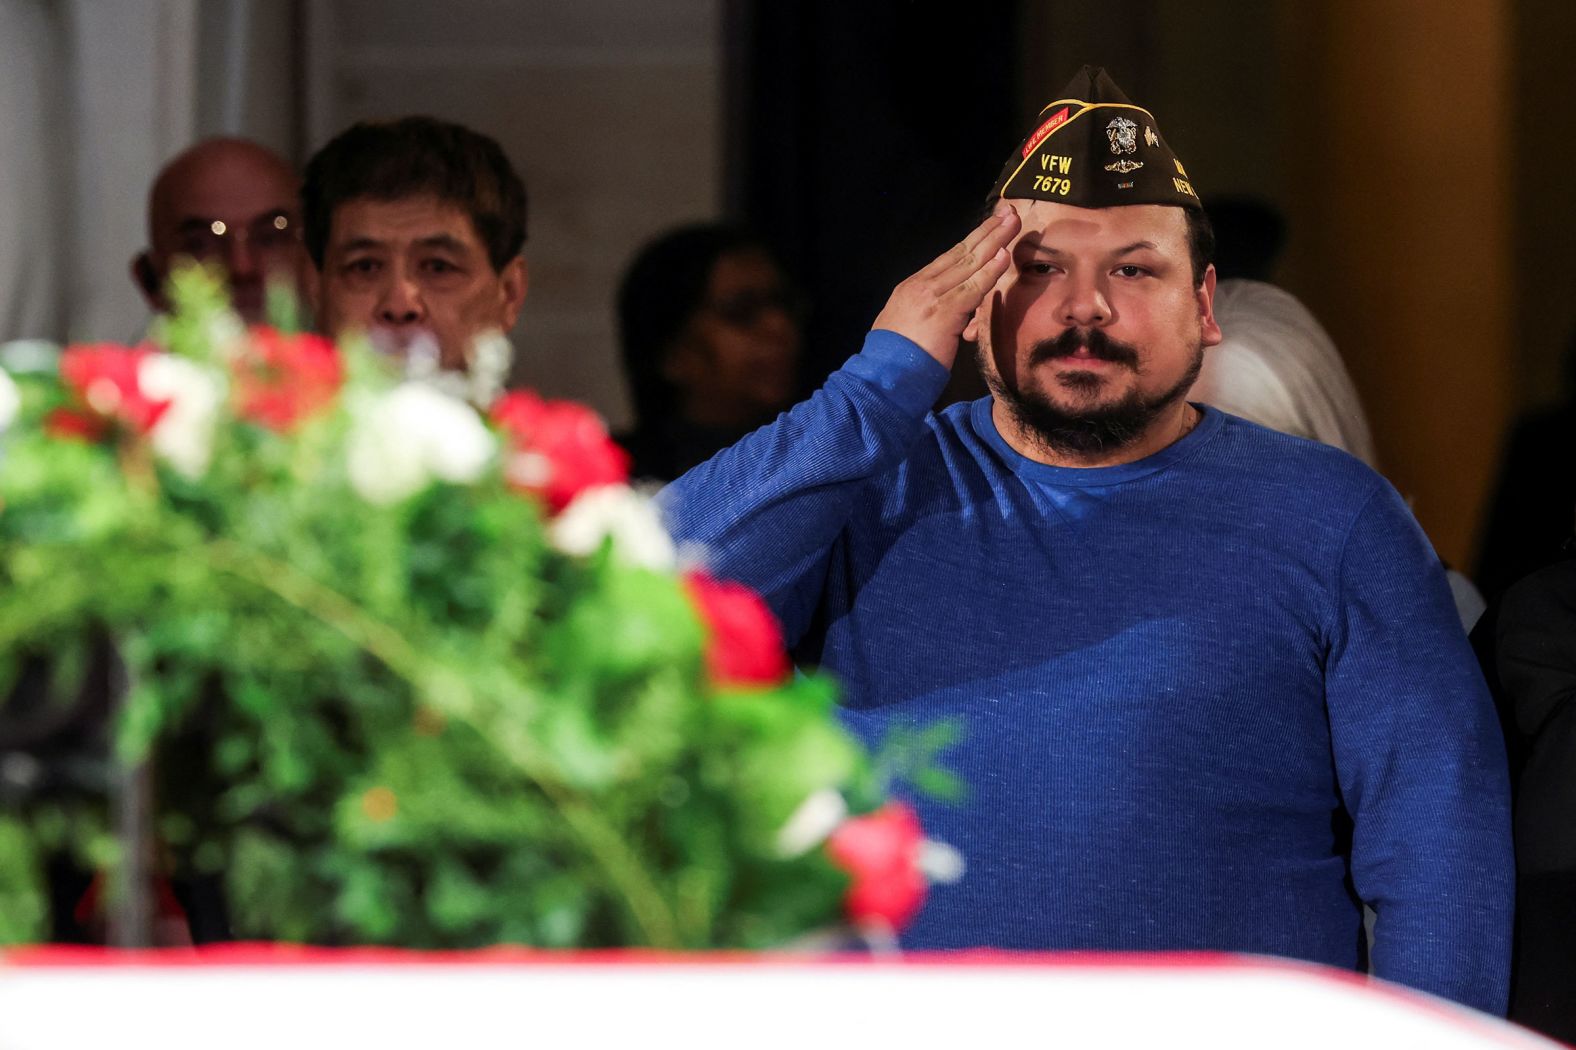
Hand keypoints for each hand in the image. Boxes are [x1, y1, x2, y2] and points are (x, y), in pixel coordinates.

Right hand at [871, 202, 1019, 367]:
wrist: (884, 377)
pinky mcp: (943, 312)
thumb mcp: (910, 327)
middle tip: (1007, 212)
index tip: (990, 225)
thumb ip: (933, 313)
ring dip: (994, 242)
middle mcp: (920, 285)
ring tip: (1012, 223)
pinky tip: (1003, 256)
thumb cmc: (898, 360)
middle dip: (986, 231)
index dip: (972, 241)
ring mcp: (931, 296)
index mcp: (912, 287)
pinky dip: (989, 271)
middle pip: (960, 253)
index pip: (948, 258)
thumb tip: (958, 313)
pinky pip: (972, 288)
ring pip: (968, 264)